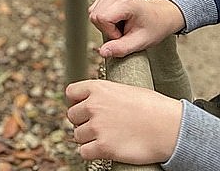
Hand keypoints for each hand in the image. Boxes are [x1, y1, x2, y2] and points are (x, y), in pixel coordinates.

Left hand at [66, 79, 181, 163]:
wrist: (169, 127)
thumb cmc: (153, 107)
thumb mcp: (125, 89)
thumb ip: (106, 93)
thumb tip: (95, 100)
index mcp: (98, 88)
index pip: (71, 93)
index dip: (77, 102)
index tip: (85, 109)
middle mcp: (93, 105)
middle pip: (72, 115)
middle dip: (83, 121)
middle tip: (97, 127)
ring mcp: (97, 127)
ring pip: (77, 135)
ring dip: (87, 138)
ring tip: (103, 138)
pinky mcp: (104, 147)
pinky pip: (83, 152)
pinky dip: (90, 152)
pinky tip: (101, 150)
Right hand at [88, 0, 185, 57]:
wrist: (160, 16)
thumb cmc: (153, 28)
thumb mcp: (139, 42)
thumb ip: (120, 48)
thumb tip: (102, 52)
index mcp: (126, 2)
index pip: (101, 18)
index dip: (109, 32)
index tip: (123, 35)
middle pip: (94, 15)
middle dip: (106, 28)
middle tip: (122, 31)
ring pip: (92, 12)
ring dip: (104, 24)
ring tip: (121, 25)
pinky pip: (95, 8)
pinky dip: (104, 18)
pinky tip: (117, 20)